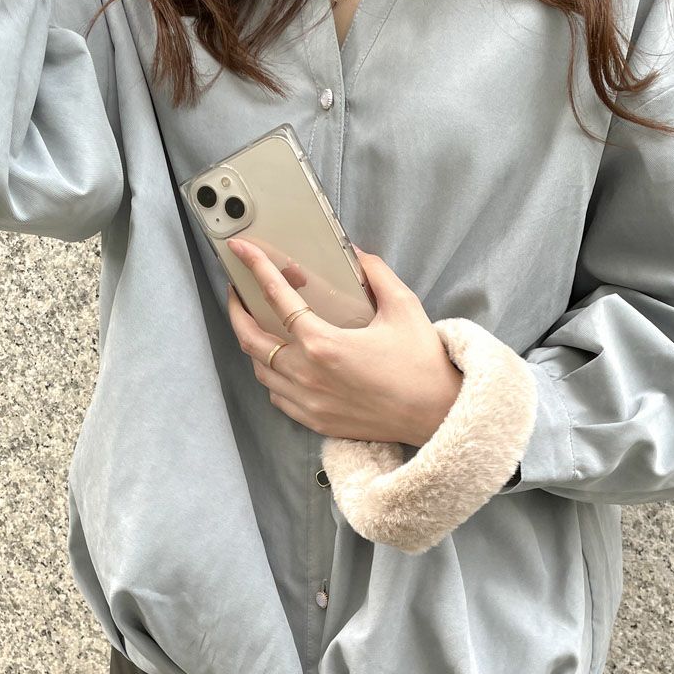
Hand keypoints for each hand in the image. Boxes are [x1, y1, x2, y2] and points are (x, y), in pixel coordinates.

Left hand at [225, 236, 463, 447]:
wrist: (437, 414)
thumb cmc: (421, 363)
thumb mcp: (404, 307)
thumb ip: (375, 274)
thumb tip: (355, 255)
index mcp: (324, 344)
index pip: (278, 299)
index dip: (257, 270)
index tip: (243, 252)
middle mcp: (307, 375)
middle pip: (251, 339)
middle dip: (237, 311)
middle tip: (239, 293)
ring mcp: (308, 402)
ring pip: (260, 370)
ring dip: (254, 345)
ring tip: (259, 326)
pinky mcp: (315, 420)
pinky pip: (277, 397)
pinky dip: (271, 376)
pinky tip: (280, 363)